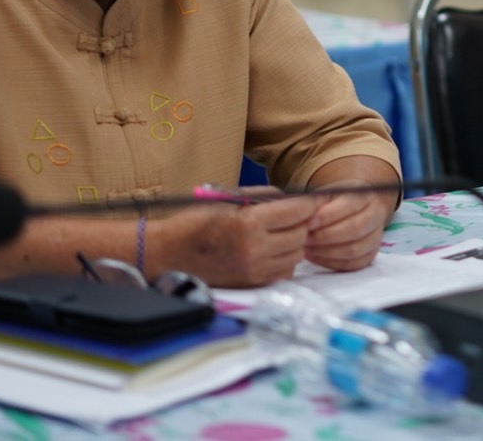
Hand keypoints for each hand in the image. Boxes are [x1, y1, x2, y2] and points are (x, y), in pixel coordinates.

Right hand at [155, 190, 317, 287]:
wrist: (169, 254)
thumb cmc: (196, 221)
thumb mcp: (229, 199)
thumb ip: (264, 197)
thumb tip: (293, 198)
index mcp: (249, 223)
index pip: (296, 212)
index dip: (309, 204)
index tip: (314, 200)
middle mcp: (256, 250)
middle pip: (301, 235)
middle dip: (302, 223)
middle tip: (295, 216)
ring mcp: (255, 270)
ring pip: (296, 255)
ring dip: (294, 242)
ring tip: (281, 233)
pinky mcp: (253, 284)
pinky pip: (284, 271)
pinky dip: (284, 260)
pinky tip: (271, 250)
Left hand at [305, 186, 391, 271]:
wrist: (350, 210)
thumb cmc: (333, 201)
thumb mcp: (325, 194)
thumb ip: (316, 203)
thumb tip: (303, 218)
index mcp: (365, 194)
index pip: (349, 205)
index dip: (328, 216)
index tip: (308, 224)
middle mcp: (376, 214)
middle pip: (355, 229)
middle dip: (326, 236)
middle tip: (305, 239)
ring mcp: (376, 236)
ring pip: (354, 250)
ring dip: (327, 252)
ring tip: (307, 248)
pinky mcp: (371, 254)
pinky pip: (352, 264)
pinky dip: (331, 263)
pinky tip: (315, 256)